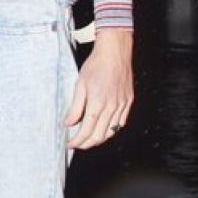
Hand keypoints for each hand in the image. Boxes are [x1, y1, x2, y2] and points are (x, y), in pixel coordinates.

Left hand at [65, 28, 132, 151]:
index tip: (71, 144)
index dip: (78, 141)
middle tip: (78, 144)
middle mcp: (111, 107)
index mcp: (97, 103)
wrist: (115, 52)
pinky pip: (121, 123)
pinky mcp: (128, 102)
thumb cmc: (96, 65)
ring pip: (111, 132)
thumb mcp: (80, 84)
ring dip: (99, 139)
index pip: (86, 130)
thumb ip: (75, 107)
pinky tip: (104, 130)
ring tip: (89, 139)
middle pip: (99, 135)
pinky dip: (112, 130)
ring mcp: (122, 105)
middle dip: (87, 143)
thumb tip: (69, 123)